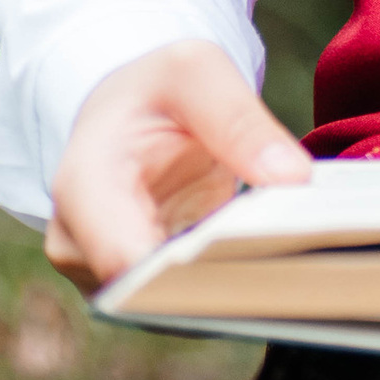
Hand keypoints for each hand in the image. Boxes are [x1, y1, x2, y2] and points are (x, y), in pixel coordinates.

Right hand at [45, 42, 313, 293]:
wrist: (127, 114)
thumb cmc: (155, 90)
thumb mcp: (194, 70)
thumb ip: (238, 118)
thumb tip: (292, 178)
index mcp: (85, 186)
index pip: (125, 258)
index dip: (190, 271)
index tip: (259, 255)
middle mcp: (81, 246)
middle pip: (152, 296)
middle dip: (223, 284)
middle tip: (297, 268)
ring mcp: (108, 275)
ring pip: (174, 309)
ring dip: (232, 290)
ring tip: (293, 264)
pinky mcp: (142, 290)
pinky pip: (188, 306)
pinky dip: (230, 290)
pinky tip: (276, 267)